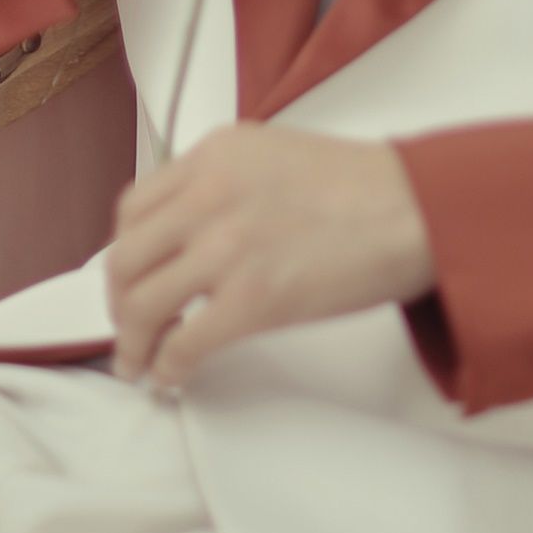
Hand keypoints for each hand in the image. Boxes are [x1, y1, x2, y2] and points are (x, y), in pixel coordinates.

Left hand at [107, 123, 434, 389]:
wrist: (415, 209)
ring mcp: (228, 246)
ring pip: (143, 303)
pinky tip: (174, 377)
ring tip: (139, 364)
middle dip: (117, 304)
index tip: (129, 280)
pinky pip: (184, 342)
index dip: (124, 253)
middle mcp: (209, 194)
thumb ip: (221, 183)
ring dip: (132, 344)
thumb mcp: (272, 156)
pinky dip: (168, 367)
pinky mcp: (253, 298)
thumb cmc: (360, 187)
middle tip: (127, 331)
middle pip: (126, 258)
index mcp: (213, 155)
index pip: (133, 208)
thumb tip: (187, 235)